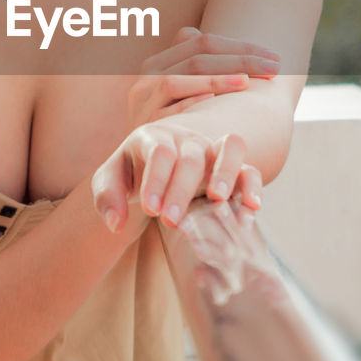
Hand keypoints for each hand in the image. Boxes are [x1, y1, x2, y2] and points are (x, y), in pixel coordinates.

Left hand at [92, 118, 263, 232]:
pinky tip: (252, 208)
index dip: (156, 179)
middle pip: (190, 157)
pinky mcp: (230, 167)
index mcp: (153, 136)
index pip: (159, 151)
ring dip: (226, 172)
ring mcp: (211, 150)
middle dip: (180, 190)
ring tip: (217, 200)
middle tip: (170, 221)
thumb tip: (115, 224)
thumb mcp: (111, 181)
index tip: (149, 209)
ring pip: (230, 147)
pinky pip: (249, 168)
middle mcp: (186, 139)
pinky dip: (253, 184)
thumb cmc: (131, 174)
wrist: (153, 168)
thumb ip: (107, 199)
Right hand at [126, 26, 279, 126]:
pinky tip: (215, 102)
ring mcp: (144, 103)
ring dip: (215, 80)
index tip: (273, 58)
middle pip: (196, 59)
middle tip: (274, 68)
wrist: (143, 164)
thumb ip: (198, 67)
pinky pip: (167, 112)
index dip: (240, 47)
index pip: (202, 43)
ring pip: (175, 81)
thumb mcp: (181, 92)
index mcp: (159, 63)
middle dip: (239, 60)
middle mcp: (147, 79)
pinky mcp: (144, 127)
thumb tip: (226, 43)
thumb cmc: (172, 123)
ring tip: (247, 83)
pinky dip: (189, 103)